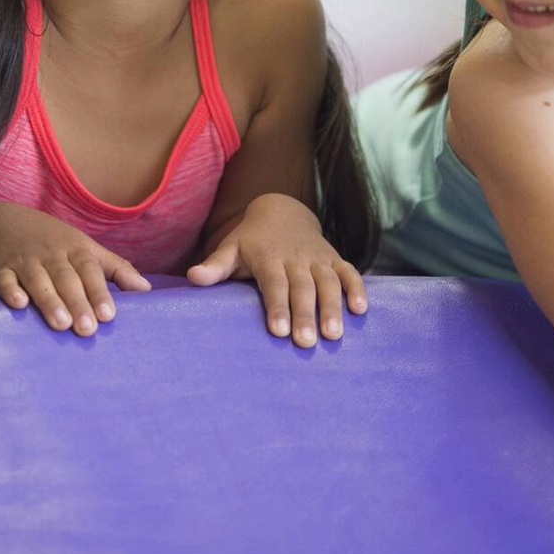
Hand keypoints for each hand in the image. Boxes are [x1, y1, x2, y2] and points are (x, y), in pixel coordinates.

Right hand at [0, 208, 151, 335]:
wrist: (5, 222)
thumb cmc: (55, 242)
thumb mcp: (87, 248)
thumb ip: (116, 269)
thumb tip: (146, 289)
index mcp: (75, 250)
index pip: (90, 270)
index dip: (99, 292)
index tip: (109, 316)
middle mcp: (51, 255)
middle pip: (66, 278)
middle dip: (77, 302)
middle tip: (87, 330)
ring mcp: (25, 261)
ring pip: (38, 280)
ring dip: (49, 300)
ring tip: (61, 324)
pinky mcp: (0, 269)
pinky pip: (4, 280)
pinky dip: (10, 291)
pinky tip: (18, 304)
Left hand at [186, 193, 367, 347]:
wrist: (282, 210)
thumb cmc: (251, 240)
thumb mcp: (231, 248)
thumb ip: (214, 266)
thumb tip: (192, 278)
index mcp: (269, 257)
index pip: (274, 283)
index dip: (277, 306)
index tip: (279, 331)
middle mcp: (296, 257)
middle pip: (302, 287)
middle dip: (305, 314)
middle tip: (306, 343)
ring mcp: (318, 258)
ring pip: (328, 282)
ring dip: (333, 307)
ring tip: (334, 335)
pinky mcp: (334, 258)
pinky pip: (349, 271)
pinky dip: (357, 288)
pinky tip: (360, 310)